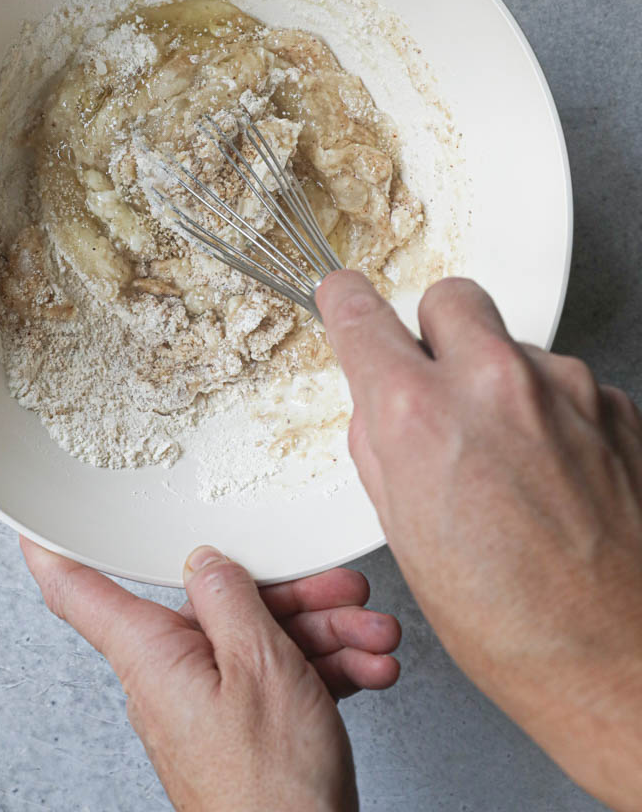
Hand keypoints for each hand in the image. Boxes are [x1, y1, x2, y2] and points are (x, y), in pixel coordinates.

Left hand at [21, 539, 400, 811]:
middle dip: (290, 594)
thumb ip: (229, 600)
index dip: (56, 554)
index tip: (36, 527)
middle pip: (216, 607)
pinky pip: (276, 680)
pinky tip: (366, 668)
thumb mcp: (261, 666)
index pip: (82, 594)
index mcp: (153, 656)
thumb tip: (205, 561)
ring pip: (259, 642)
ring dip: (323, 633)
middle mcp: (171, 678)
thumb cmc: (273, 789)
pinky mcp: (243, 731)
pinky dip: (323, 669)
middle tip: (339, 589)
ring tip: (372, 638)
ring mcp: (209, 706)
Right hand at [317, 271, 641, 811]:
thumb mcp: (404, 536)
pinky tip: (552, 473)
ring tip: (508, 461)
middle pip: (450, 298)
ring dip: (499, 382)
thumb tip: (378, 405)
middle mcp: (493, 384)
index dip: (346, 303)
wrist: (620, 663)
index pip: (362, 315)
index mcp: (419, 416)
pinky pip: (565, 383)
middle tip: (438, 384)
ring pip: (513, 345)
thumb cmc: (511, 625)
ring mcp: (564, 389)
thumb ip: (381, 449)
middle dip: (435, 330)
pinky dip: (550, 412)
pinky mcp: (615, 404)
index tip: (344, 296)